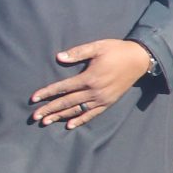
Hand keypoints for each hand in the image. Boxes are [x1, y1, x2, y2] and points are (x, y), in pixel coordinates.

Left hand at [31, 39, 154, 128]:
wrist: (139, 60)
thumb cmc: (116, 50)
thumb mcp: (97, 47)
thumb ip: (78, 52)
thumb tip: (59, 57)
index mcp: (89, 78)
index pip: (63, 88)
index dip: (47, 93)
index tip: (34, 99)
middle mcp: (94, 91)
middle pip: (67, 102)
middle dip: (50, 109)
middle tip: (35, 116)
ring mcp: (102, 99)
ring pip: (77, 110)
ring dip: (60, 116)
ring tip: (46, 122)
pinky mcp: (108, 102)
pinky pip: (92, 114)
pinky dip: (80, 120)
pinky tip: (69, 125)